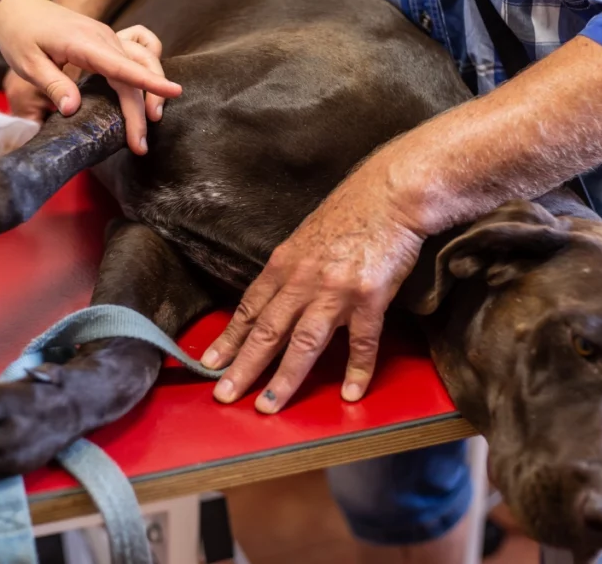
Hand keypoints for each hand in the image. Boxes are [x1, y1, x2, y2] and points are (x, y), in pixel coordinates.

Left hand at [0, 0, 178, 153]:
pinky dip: (147, 69)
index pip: (123, 66)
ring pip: (143, 61)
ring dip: (151, 89)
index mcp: (84, 44)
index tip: (174, 92)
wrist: (18, 6)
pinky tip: (147, 85)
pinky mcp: (109, 40)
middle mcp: (104, 38)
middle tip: (139, 145)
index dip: (149, 82)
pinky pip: (138, 52)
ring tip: (150, 119)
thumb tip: (73, 110)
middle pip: (135, 74)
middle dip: (143, 109)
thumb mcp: (28, 63)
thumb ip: (53, 85)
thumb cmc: (20, 34)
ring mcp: (109, 37)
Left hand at [201, 151, 425, 412]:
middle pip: (267, 331)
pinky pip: (362, 342)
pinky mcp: (371, 297)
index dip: (230, 338)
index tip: (211, 362)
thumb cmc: (350, 212)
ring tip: (268, 405)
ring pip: (304, 343)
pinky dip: (356, 370)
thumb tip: (274, 300)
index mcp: (284, 264)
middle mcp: (304, 280)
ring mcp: (337, 291)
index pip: (250, 308)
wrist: (391, 195)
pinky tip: (350, 393)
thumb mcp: (306, 238)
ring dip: (284, 378)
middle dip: (243, 367)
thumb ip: (290, 270)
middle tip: (224, 394)